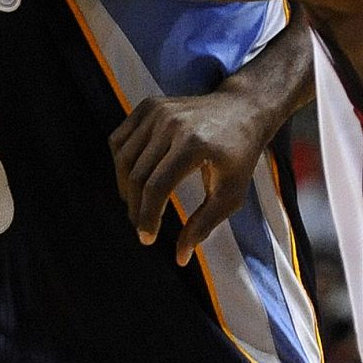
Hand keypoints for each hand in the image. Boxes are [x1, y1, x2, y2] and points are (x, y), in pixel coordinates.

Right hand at [109, 88, 274, 266]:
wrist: (242, 110)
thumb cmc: (239, 156)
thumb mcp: (231, 194)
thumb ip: (204, 224)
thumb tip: (180, 256)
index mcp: (194, 144)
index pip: (157, 186)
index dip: (147, 217)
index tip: (147, 238)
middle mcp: (171, 124)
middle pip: (137, 174)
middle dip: (135, 207)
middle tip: (141, 226)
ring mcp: (158, 111)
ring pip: (123, 156)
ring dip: (124, 187)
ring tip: (136, 206)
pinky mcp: (149, 105)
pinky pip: (120, 137)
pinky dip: (120, 161)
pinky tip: (132, 177)